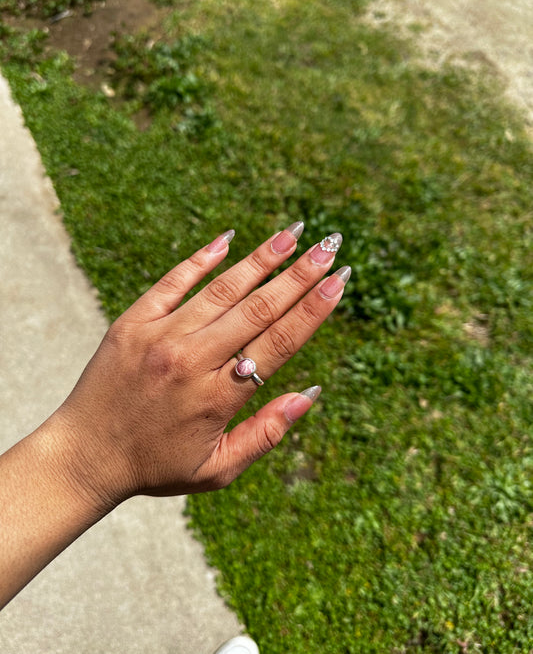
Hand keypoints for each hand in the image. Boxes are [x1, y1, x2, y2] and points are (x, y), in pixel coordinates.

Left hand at [51, 223, 349, 511]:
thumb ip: (266, 433)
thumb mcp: (217, 469)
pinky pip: (173, 282)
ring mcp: (159, 337)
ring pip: (222, 290)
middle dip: (299, 275)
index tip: (339, 281)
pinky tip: (229, 238)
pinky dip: (202, 260)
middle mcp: (191, 361)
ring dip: (261, 259)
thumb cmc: (156, 466)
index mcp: (217, 399)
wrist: (83, 456)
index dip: (312, 310)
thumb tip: (310, 393)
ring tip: (294, 234)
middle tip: (330, 245)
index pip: (277, 344)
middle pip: (257, 309)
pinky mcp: (133, 322)